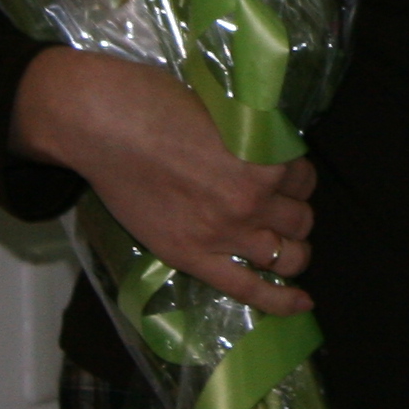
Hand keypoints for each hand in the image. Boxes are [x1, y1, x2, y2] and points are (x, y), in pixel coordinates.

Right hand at [10, 47, 318, 314]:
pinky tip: (301, 304)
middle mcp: (252, 196)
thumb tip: (267, 148)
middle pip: (300, 217)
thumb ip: (251, 136)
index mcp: (263, 154)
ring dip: (294, 251)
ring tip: (286, 247)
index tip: (283, 177)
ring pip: (287, 255)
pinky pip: (249, 288)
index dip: (296, 177)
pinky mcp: (193, 256)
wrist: (104, 126)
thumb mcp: (222, 109)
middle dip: (294, 213)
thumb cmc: (156, 104)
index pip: (304, 176)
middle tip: (277, 209)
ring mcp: (224, 231)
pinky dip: (281, 301)